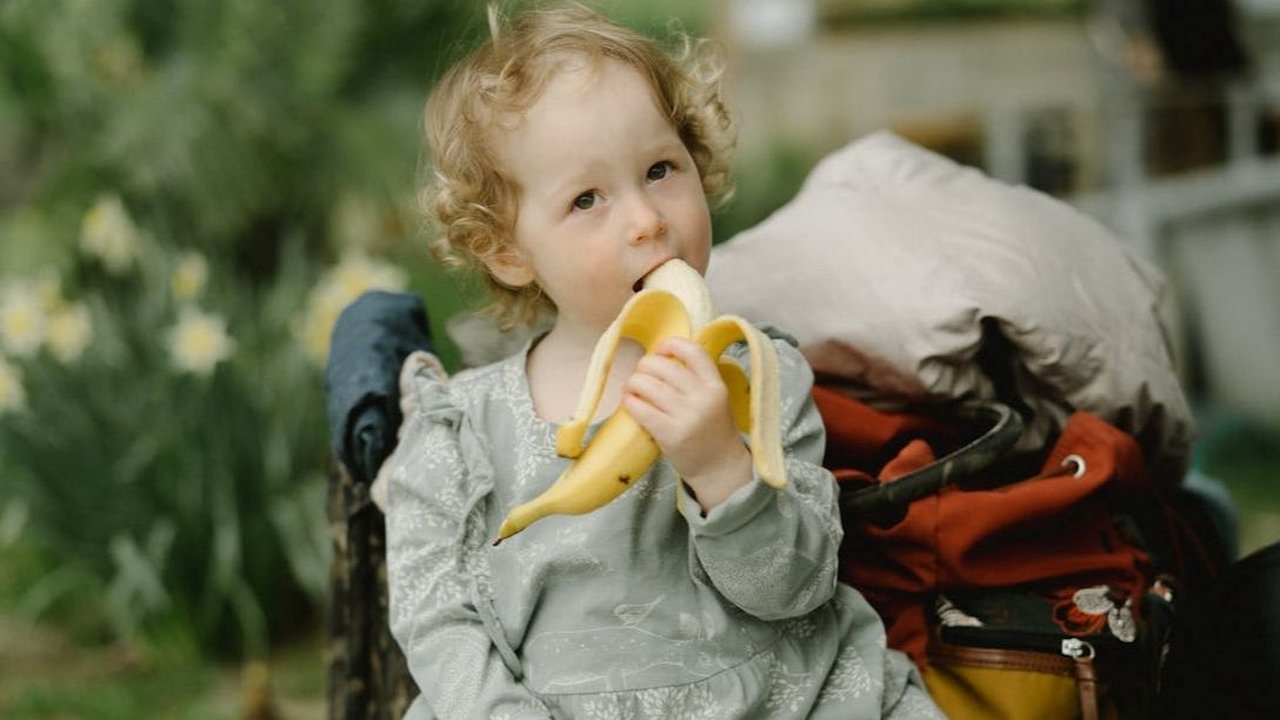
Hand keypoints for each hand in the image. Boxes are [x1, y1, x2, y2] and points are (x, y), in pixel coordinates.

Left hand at [621, 337, 751, 511]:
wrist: (718, 467)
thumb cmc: (711, 430)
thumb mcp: (714, 400)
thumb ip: (695, 380)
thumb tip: (659, 357)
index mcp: (716, 385)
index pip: (694, 352)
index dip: (672, 345)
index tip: (660, 350)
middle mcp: (703, 398)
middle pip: (664, 367)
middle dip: (645, 365)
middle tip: (641, 374)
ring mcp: (687, 417)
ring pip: (648, 385)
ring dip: (633, 382)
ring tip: (632, 388)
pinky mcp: (670, 435)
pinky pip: (641, 409)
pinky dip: (630, 401)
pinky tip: (629, 402)